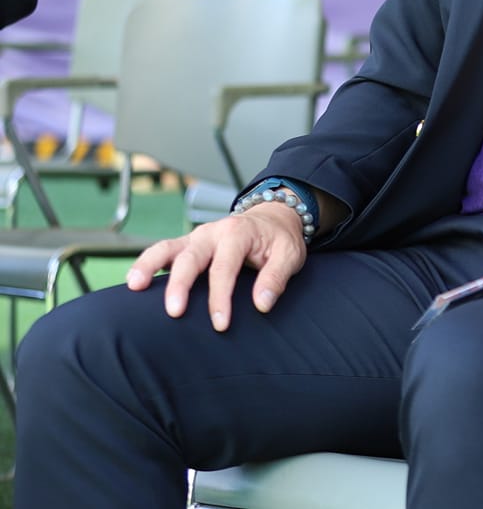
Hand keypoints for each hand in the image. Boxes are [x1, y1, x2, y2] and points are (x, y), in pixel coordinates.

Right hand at [126, 204, 308, 331]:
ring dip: (148, 266)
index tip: (220, 324)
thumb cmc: (279, 240)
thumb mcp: (290, 255)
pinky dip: (146, 264)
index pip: (224, 267)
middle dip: (180, 285)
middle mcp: (212, 233)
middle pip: (190, 257)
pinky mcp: (186, 245)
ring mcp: (196, 237)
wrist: (273, 219)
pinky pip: (162, 252)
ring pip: (166, 248)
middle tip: (174, 312)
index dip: (220, 297)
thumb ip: (276, 278)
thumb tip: (262, 305)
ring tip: (134, 286)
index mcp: (238, 233)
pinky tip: (133, 283)